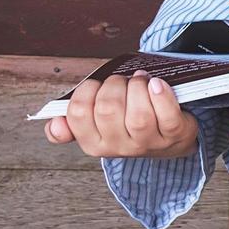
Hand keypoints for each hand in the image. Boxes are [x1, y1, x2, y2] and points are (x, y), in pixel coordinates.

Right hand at [44, 70, 199, 158]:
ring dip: (137, 87)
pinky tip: (157, 84)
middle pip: (108, 109)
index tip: (96, 85)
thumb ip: (71, 123)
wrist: (169, 139)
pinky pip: (167, 115)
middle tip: (122, 81)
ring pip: (138, 114)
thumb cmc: (128, 123)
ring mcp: (148, 142)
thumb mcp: (97, 126)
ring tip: (140, 81)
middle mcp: (119, 147)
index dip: (87, 91)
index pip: (78, 113)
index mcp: (93, 143)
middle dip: (114, 85)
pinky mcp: (174, 134)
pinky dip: (161, 95)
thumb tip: (54, 125)